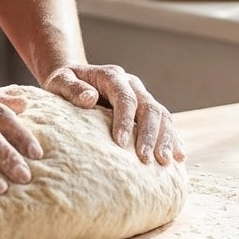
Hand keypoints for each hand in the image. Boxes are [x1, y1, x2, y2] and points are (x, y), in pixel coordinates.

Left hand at [43, 64, 184, 165]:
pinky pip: (165, 122)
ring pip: (162, 114)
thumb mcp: (59, 81)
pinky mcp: (145, 110)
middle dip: (149, 134)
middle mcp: (131, 84)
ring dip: (165, 138)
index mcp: (112, 76)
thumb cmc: (64, 83)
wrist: (74, 80)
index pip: (125, 97)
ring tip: (164, 162)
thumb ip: (71, 88)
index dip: (125, 120)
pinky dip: (173, 138)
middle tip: (145, 159)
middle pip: (148, 107)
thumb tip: (90, 98)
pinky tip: (178, 157)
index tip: (120, 143)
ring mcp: (141, 96)